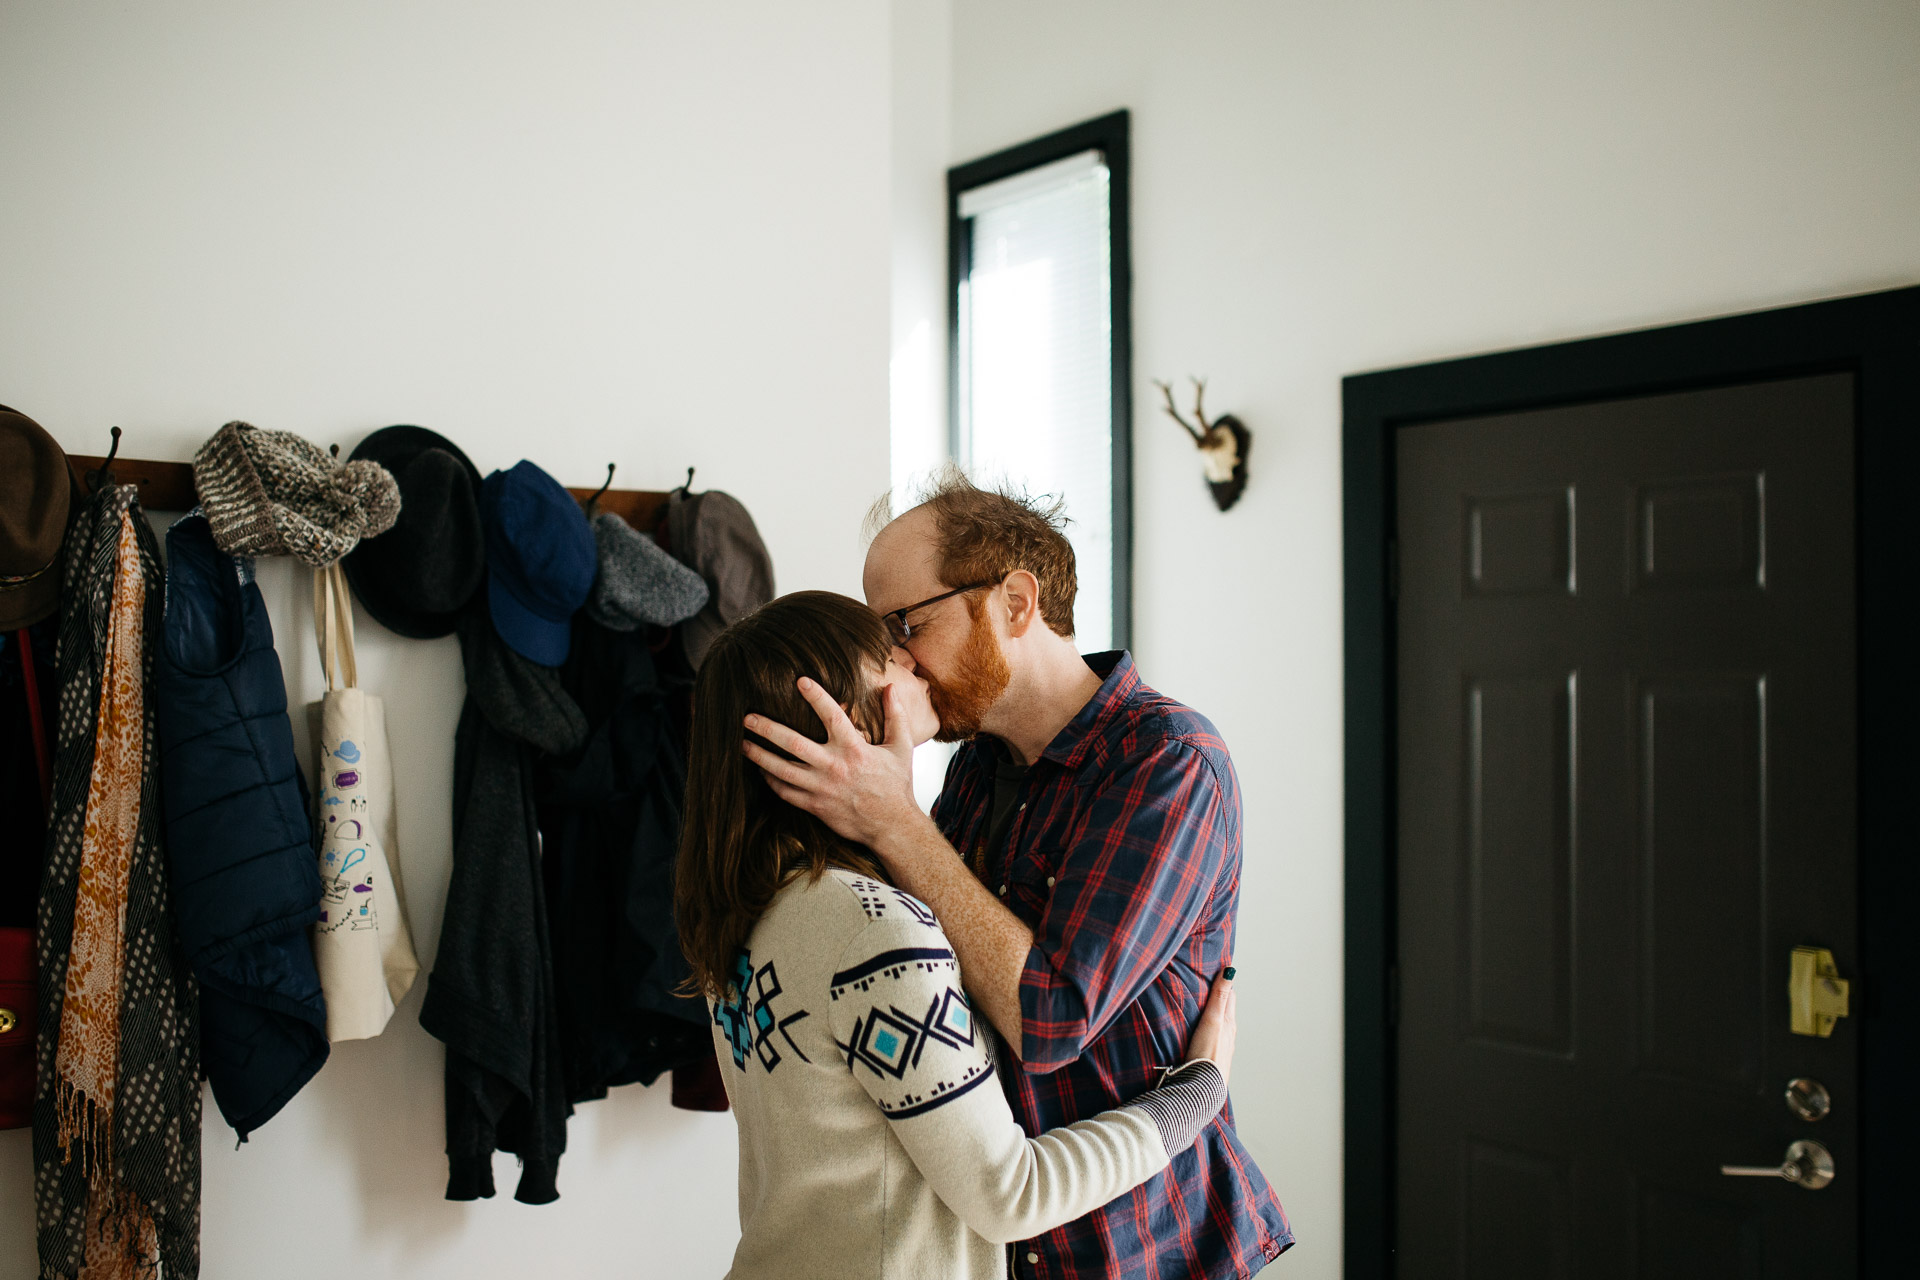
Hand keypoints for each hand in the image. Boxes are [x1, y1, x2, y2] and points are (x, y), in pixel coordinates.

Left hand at [743, 678, 919, 848]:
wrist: (892, 826)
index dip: (816, 697)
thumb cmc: (896, 785)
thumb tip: (889, 687)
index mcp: (855, 749)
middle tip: (747, 717)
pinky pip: (786, 792)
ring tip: (743, 743)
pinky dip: (771, 780)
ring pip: (782, 770)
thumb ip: (895, 716)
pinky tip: (761, 769)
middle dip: (767, 729)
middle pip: (793, 744)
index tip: (800, 681)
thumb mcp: (902, 748)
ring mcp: (822, 788)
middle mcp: (834, 767)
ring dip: (760, 755)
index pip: (832, 716)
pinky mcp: (815, 806)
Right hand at [1182, 969, 1235, 1085]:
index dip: (1224, 983)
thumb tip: (1230, 971)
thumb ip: (1219, 996)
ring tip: (1206, 1008)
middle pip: (1227, 1011)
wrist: (1204, 1088)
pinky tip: (1202, 1034)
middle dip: (1221, 997)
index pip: (1229, 996)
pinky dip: (1211, 1031)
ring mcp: (1223, 1049)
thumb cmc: (1207, 1053)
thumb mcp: (1212, 1020)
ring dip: (1216, 1015)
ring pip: (1221, 1027)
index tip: (1219, 971)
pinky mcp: (1214, 1060)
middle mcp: (1229, 1035)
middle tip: (1211, 985)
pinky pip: (1215, 1040)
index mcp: (1229, 1023)